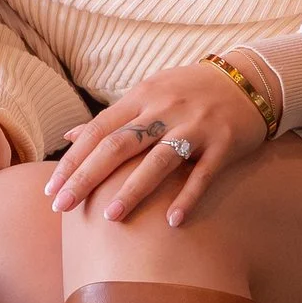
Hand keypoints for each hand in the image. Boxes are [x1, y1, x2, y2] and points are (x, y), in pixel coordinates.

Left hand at [47, 61, 269, 231]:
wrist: (251, 79)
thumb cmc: (191, 91)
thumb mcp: (150, 93)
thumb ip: (113, 117)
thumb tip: (70, 136)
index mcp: (142, 97)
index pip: (98, 130)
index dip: (72, 160)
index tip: (50, 190)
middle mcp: (165, 109)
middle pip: (118, 144)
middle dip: (87, 176)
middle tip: (63, 207)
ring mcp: (195, 126)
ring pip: (158, 160)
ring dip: (132, 190)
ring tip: (110, 218)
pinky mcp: (223, 143)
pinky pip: (203, 174)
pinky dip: (187, 197)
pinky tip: (172, 223)